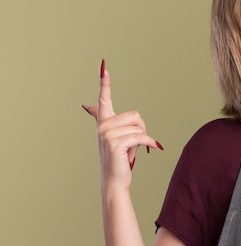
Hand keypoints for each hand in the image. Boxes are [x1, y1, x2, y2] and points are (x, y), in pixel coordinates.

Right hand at [82, 59, 161, 186]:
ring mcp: (107, 134)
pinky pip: (141, 136)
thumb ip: (105, 119)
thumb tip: (87, 106)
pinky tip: (147, 151)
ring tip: (131, 151)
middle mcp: (102, 125)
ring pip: (139, 127)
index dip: (104, 82)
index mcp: (103, 121)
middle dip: (142, 129)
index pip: (103, 98)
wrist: (115, 179)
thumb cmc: (118, 158)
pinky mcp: (116, 143)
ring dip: (143, 139)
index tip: (103, 65)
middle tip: (135, 144)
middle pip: (136, 116)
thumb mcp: (114, 136)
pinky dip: (148, 143)